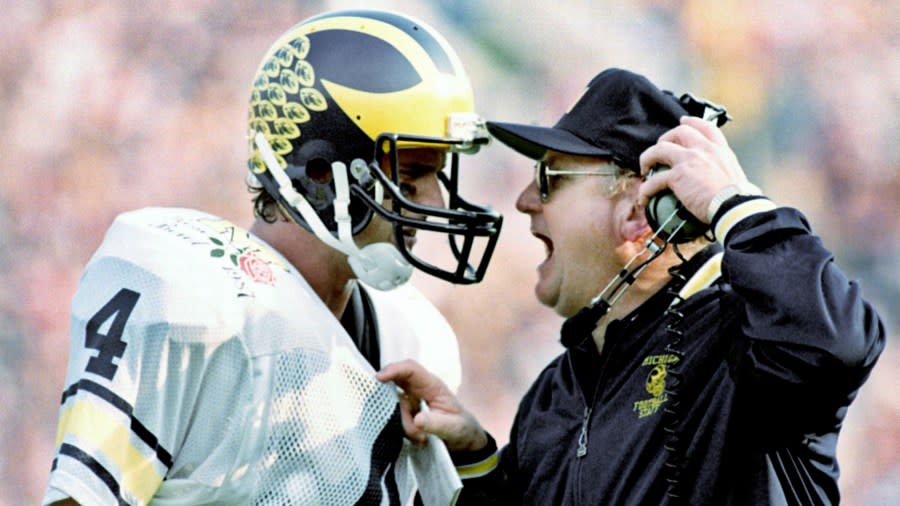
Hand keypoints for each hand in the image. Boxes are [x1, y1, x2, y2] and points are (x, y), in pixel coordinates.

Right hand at [377, 359, 487, 451]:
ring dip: (404, 423)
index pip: (411, 369)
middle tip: (395, 413)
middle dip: (388, 393)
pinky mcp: (408, 411)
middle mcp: (420, 389)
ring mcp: (412, 399)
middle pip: (396, 380)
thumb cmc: (461, 428)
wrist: (463, 439)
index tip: (379, 378)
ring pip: (395, 404)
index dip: (394, 369)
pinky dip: (404, 429)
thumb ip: (436, 424)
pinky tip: (419, 437)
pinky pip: (396, 416)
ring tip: (422, 437)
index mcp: (433, 386)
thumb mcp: (453, 429)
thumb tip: (418, 419)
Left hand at [637, 116, 754, 223]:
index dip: (692, 122)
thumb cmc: (738, 199)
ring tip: (645, 170)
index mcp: (721, 150)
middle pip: (679, 132)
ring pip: (659, 150)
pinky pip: (653, 180)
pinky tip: (643, 199)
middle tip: (658, 152)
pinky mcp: (678, 175)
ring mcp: (689, 159)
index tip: (683, 121)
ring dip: (647, 159)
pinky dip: (645, 190)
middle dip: (664, 139)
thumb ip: (723, 175)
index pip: (706, 128)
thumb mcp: (736, 177)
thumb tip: (721, 187)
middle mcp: (704, 149)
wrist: (734, 206)